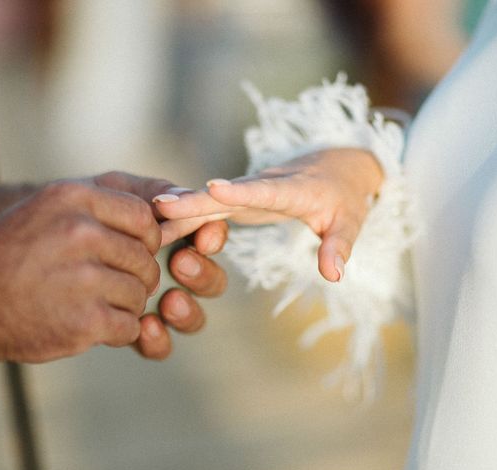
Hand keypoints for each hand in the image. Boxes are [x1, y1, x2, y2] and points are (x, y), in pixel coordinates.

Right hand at [0, 181, 160, 362]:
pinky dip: (117, 331)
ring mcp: (83, 278)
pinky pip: (129, 326)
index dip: (146, 240)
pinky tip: (91, 325)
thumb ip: (98, 209)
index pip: (143, 217)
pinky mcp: (84, 321)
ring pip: (139, 294)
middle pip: (145, 258)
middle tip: (115, 286)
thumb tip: (158, 218)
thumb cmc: (8, 256)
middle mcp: (80, 233)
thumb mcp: (47, 209)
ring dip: (126, 305)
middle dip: (138, 277)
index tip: (132, 253)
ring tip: (96, 305)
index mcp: (73, 199)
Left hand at [92, 171, 228, 359]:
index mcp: (175, 236)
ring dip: (189, 310)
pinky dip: (160, 338)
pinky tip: (147, 327)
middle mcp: (171, 272)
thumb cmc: (76, 212)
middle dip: (203, 273)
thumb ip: (149, 192)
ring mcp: (153, 304)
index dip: (214, 237)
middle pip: (209, 280)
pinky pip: (160, 343)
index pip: (207, 238)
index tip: (204, 236)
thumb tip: (186, 194)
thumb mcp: (109, 191)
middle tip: (181, 263)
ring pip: (191, 316)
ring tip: (171, 301)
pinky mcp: (133, 329)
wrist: (27, 248)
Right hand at [156, 148, 382, 281]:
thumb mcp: (350, 221)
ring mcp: (247, 192)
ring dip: (179, 211)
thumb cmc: (344, 196)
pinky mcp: (238, 200)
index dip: (240, 191)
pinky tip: (156, 229)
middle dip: (192, 201)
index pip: (265, 190)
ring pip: (208, 201)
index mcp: (294, 188)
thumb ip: (339, 246)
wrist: (336, 168)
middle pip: (224, 195)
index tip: (212, 187)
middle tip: (158, 206)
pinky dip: (183, 218)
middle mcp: (263, 186)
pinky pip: (207, 209)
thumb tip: (333, 275)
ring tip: (146, 222)